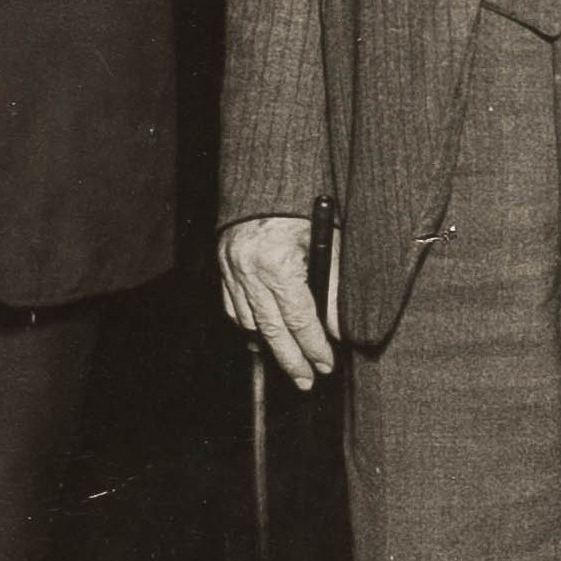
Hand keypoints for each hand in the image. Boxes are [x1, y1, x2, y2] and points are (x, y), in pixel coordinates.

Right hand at [221, 214, 336, 388]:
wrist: (266, 180)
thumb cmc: (304, 208)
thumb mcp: (328, 241)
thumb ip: (333, 285)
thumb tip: (337, 327)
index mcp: (277, 264)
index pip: (299, 319)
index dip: (314, 345)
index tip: (326, 363)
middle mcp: (249, 271)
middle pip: (272, 330)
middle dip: (292, 359)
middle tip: (308, 380)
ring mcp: (232, 270)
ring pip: (249, 322)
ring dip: (270, 345)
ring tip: (290, 361)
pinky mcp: (223, 267)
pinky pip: (233, 307)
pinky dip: (249, 324)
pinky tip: (263, 335)